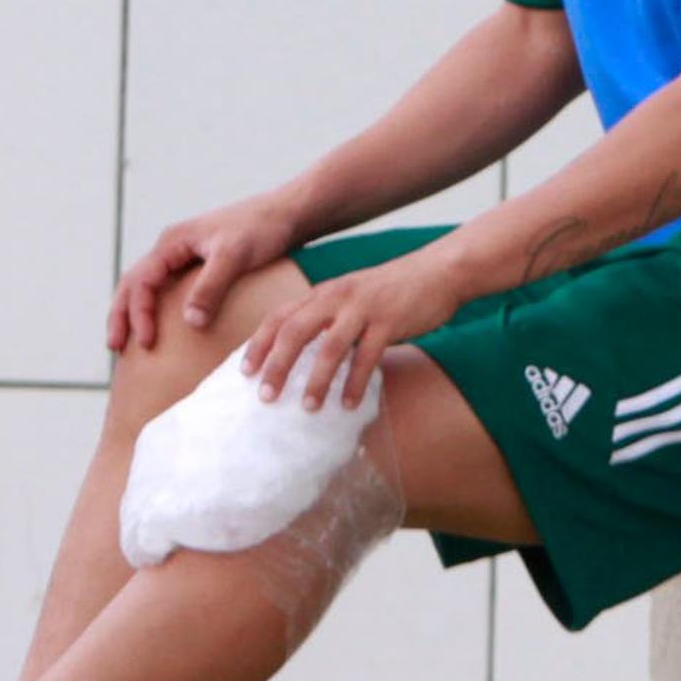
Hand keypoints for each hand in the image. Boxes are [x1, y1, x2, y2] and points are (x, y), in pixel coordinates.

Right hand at [109, 188, 310, 353]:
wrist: (286, 214)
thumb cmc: (261, 229)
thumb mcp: (234, 256)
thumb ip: (210, 287)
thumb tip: (189, 322)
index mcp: (173, 242)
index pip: (141, 280)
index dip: (138, 312)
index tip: (146, 341)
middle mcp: (172, 249)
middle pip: (133, 283)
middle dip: (121, 314)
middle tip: (114, 347)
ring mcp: (183, 257)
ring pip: (146, 286)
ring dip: (133, 312)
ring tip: (127, 343)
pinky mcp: (198, 267)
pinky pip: (166, 289)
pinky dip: (154, 308)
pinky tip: (160, 328)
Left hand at [238, 250, 467, 412]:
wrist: (436, 272)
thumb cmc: (390, 293)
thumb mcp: (349, 299)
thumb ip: (326, 320)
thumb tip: (301, 355)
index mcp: (321, 294)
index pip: (278, 317)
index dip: (258, 345)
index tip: (243, 372)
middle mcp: (335, 297)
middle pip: (294, 331)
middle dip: (276, 365)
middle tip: (265, 397)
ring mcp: (362, 308)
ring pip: (330, 347)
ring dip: (316, 380)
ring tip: (307, 408)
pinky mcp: (389, 321)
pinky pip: (367, 356)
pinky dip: (355, 382)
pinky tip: (348, 405)